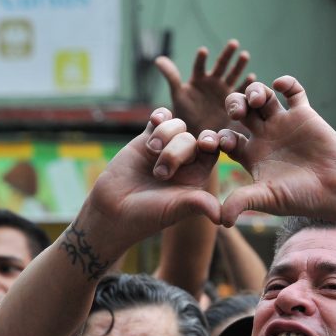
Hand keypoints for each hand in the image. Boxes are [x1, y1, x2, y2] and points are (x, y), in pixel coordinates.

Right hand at [85, 109, 221, 252]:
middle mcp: (184, 161)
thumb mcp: (175, 210)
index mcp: (197, 176)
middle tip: (160, 174)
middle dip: (177, 151)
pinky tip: (154, 121)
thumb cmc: (147, 215)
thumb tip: (222, 218)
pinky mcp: (146, 139)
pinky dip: (160, 116)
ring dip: (165, 134)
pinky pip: (160, 118)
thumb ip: (198, 205)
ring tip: (151, 151)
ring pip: (177, 125)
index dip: (213, 143)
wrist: (112, 211)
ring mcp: (165, 148)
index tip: (206, 144)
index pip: (213, 151)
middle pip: (192, 138)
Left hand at [155, 39, 253, 133]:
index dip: (201, 59)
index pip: (200, 66)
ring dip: (239, 65)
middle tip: (233, 43)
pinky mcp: (232, 101)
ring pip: (233, 75)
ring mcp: (223, 90)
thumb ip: (171, 76)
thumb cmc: (185, 113)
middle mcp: (212, 81)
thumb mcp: (177, 94)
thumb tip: (157, 59)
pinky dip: (246, 84)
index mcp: (198, 79)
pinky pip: (240, 91)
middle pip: (221, 65)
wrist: (198, 132)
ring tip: (244, 55)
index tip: (203, 52)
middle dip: (227, 55)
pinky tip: (252, 77)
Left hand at [217, 76, 335, 234]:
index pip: (225, 138)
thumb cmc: (303, 198)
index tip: (218, 141)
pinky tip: (280, 85)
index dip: (217, 136)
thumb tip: (220, 221)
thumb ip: (242, 202)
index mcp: (252, 155)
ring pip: (263, 96)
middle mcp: (266, 137)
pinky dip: (285, 82)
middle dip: (234, 105)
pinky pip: (293, 91)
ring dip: (255, 91)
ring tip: (260, 100)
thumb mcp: (268, 199)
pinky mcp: (305, 115)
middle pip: (240, 111)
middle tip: (237, 112)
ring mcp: (285, 124)